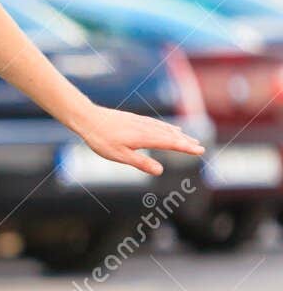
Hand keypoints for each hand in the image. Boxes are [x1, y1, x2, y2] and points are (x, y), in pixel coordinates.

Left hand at [74, 104, 204, 177]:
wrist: (89, 119)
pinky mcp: (136, 120)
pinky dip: (168, 127)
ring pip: (165, 129)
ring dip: (179, 134)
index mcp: (144, 138)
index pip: (170, 143)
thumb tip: (160, 171)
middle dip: (186, 142)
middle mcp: (146, 128)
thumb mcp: (120, 156)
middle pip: (171, 135)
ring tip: (190, 139)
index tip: (199, 151)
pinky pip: (158, 124)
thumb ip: (141, 163)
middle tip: (200, 148)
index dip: (185, 148)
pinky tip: (172, 129)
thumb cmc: (102, 140)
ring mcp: (142, 122)